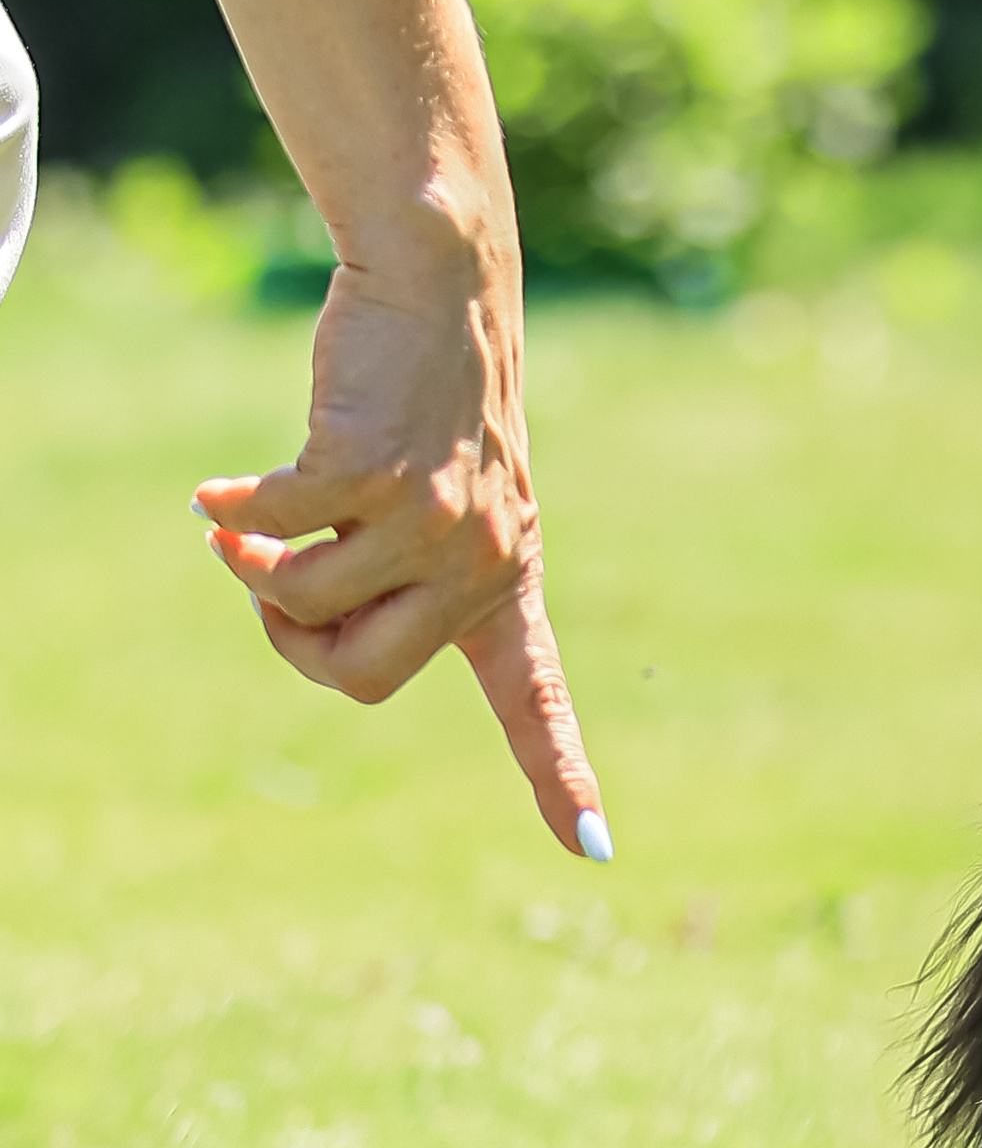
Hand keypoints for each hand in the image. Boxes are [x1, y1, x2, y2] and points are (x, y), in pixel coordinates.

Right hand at [193, 249, 609, 861]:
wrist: (443, 295)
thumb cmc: (431, 405)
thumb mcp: (442, 502)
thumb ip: (396, 573)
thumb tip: (288, 615)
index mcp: (508, 587)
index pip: (538, 701)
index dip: (562, 778)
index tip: (597, 852)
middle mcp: (483, 566)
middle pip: (364, 675)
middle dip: (294, 642)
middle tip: (266, 582)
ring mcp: (434, 523)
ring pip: (306, 603)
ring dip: (254, 567)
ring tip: (247, 522)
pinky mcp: (376, 474)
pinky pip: (274, 529)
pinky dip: (232, 510)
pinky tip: (218, 492)